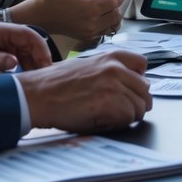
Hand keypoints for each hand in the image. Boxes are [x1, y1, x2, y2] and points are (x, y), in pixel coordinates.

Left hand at [0, 20, 52, 72]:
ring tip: (39, 78)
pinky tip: (30, 75)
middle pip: (29, 40)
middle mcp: (1, 31)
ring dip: (35, 61)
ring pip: (27, 47)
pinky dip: (28, 64)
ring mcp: (3, 39)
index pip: (24, 33)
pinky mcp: (4, 47)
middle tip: (46, 75)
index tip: (46, 64)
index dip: (39, 47)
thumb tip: (14, 62)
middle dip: (40, 56)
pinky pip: (21, 53)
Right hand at [9, 0, 128, 44]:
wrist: (38, 18)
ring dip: (115, 13)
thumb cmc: (48, 0)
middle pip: (116, 14)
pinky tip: (103, 13)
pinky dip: (109, 22)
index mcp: (88, 9)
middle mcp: (91, 23)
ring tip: (109, 3)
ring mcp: (89, 32)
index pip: (114, 2)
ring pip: (113, 24)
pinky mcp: (87, 37)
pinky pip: (106, 31)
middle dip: (119, 3)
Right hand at [17, 49, 151, 131]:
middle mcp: (116, 68)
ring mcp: (113, 85)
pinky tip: (102, 121)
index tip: (132, 91)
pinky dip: (118, 124)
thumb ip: (109, 71)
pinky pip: (127, 118)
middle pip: (145, 91)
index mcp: (111, 56)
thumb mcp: (86, 66)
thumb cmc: (55, 84)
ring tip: (108, 117)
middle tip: (121, 112)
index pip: (142, 66)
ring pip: (139, 107)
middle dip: (135, 104)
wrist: (36, 95)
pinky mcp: (108, 104)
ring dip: (127, 116)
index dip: (138, 82)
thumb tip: (128, 84)